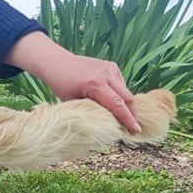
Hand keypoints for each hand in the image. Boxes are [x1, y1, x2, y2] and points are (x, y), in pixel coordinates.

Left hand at [5, 32, 139, 133]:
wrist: (58, 62)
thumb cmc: (61, 84)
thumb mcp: (73, 101)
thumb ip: (90, 110)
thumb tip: (105, 124)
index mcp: (95, 84)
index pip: (117, 104)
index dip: (127, 119)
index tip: (135, 130)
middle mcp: (106, 74)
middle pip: (127, 97)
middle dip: (132, 114)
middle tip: (133, 128)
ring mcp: (110, 68)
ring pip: (125, 90)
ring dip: (127, 104)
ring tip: (123, 117)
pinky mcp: (112, 66)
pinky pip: (121, 83)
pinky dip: (120, 94)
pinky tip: (113, 101)